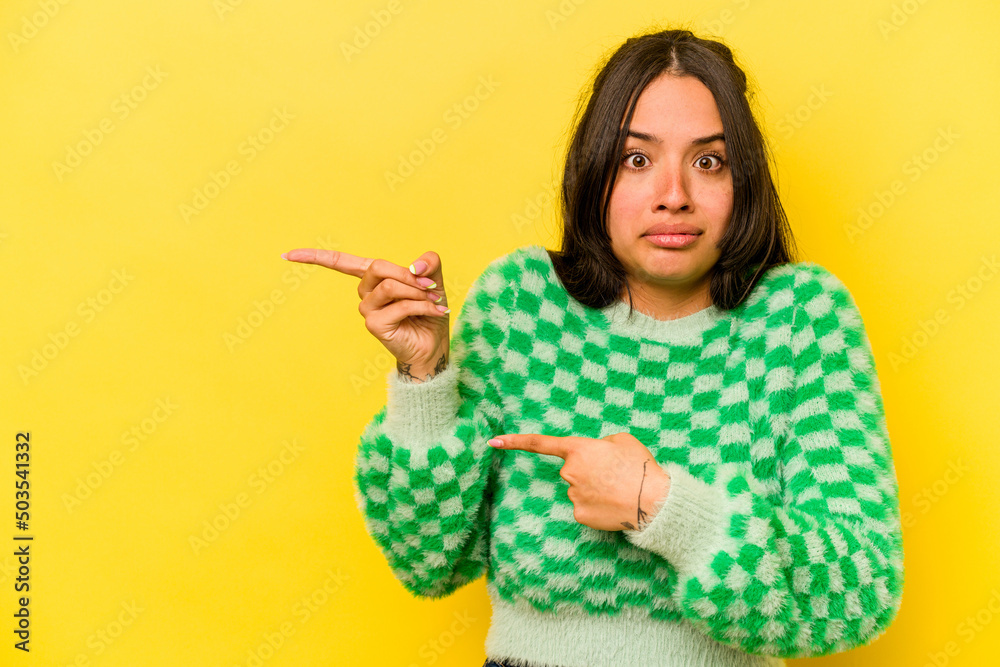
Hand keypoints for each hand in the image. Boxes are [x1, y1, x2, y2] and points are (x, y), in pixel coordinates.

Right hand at [281, 248, 450, 380]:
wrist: (434, 345)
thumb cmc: (430, 311)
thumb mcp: (434, 281)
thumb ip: (428, 264)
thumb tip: (417, 266)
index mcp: (373, 279)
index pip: (341, 263)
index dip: (315, 257)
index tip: (287, 255)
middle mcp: (365, 293)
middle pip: (377, 266)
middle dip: (407, 274)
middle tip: (430, 286)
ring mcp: (367, 310)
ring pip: (389, 286)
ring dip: (417, 292)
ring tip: (433, 301)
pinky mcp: (374, 325)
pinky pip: (398, 305)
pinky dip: (420, 305)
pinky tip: (432, 311)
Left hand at [488, 432, 670, 531]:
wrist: (653, 502)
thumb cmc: (640, 466)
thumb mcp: (622, 440)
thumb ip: (600, 443)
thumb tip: (594, 453)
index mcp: (578, 449)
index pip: (540, 443)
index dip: (515, 442)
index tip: (493, 441)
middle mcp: (569, 472)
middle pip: (571, 470)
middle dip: (588, 470)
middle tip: (614, 473)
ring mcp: (572, 495)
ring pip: (578, 489)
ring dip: (594, 489)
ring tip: (619, 489)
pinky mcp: (579, 515)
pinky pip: (584, 507)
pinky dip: (596, 506)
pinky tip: (613, 504)